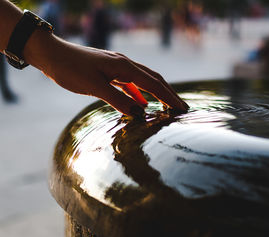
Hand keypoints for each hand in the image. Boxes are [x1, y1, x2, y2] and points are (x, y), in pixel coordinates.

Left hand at [24, 31, 188, 116]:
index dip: (169, 97)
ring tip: (167, 106)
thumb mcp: (94, 87)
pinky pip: (131, 83)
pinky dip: (140, 93)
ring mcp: (118, 67)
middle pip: (154, 79)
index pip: (154, 84)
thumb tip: (140, 113)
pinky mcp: (110, 71)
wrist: (51, 54)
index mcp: (124, 66)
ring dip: (157, 93)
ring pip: (144, 81)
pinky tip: (142, 103)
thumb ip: (118, 100)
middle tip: (181, 108)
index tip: (181, 109)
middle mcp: (125, 64)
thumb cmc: (70, 69)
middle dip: (169, 94)